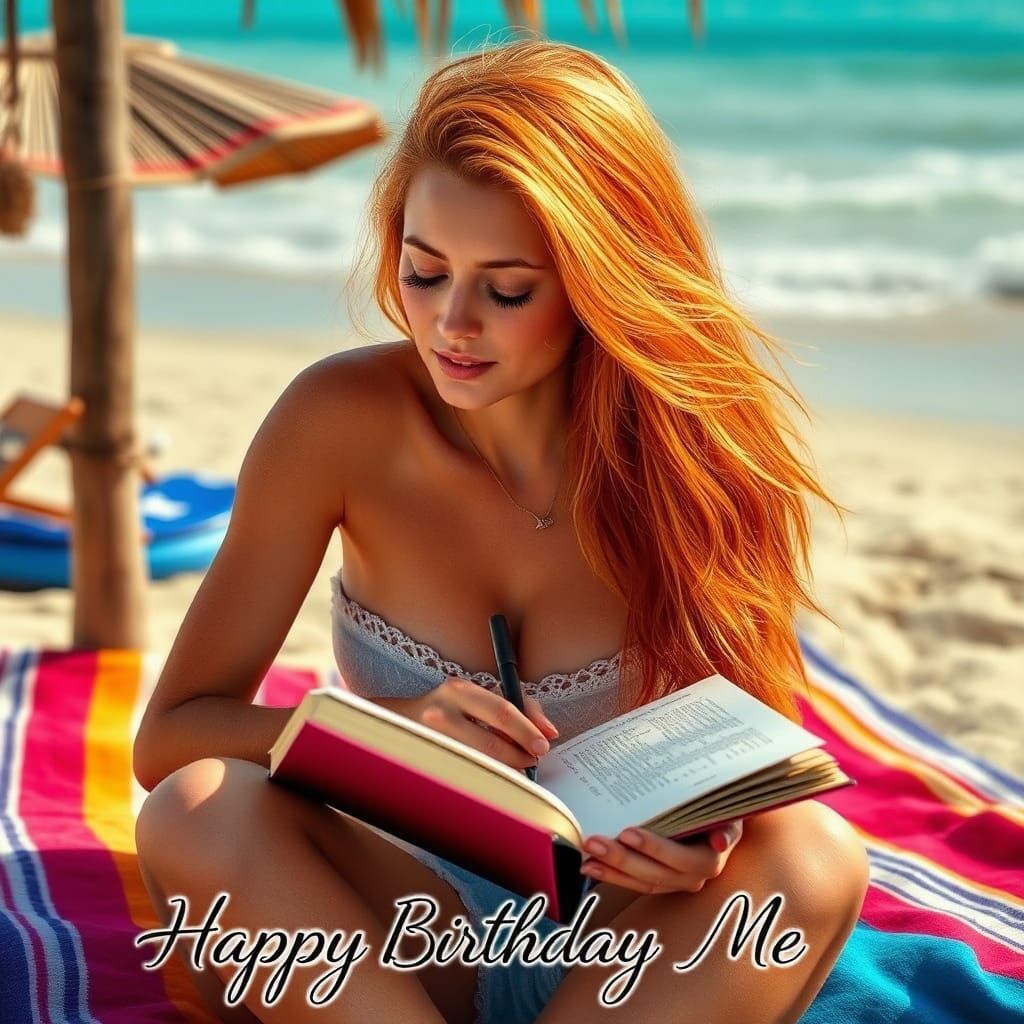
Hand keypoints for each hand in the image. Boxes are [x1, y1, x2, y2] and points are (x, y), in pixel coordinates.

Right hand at [407, 677, 559, 770]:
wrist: (401, 720)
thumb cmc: (450, 708)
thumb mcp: (479, 697)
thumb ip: (518, 707)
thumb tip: (548, 732)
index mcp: (460, 691)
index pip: (502, 711)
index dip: (528, 730)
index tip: (544, 744)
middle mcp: (442, 712)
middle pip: (491, 742)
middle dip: (519, 755)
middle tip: (532, 760)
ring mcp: (431, 740)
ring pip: (479, 764)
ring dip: (505, 770)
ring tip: (515, 769)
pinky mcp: (426, 763)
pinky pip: (465, 775)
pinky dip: (486, 778)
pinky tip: (492, 777)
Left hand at [580, 820, 743, 894]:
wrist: (720, 817)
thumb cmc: (717, 806)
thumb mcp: (725, 809)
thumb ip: (723, 823)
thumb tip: (719, 841)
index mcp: (712, 857)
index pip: (682, 858)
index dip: (655, 848)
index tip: (627, 833)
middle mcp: (695, 875)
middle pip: (656, 872)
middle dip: (622, 858)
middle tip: (595, 841)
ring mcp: (677, 882)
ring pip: (642, 882)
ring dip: (612, 870)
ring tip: (587, 856)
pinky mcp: (661, 882)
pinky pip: (635, 884)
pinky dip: (612, 876)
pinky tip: (590, 866)